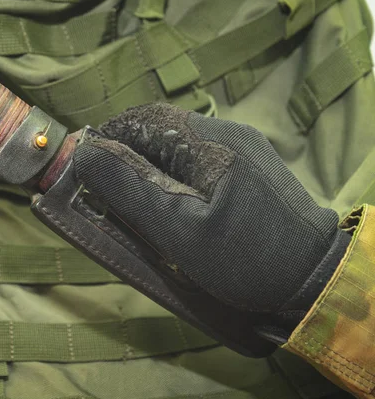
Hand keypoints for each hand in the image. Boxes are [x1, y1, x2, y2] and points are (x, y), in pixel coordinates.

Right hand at [73, 103, 349, 352]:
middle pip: (159, 131)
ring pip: (177, 147)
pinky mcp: (248, 168)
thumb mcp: (177, 228)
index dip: (107, 140)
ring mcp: (241, 149)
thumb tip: (85, 152)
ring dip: (149, 169)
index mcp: (208, 140)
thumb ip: (129, 187)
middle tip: (107, 196)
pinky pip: (198, 162)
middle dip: (126, 158)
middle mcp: (226, 133)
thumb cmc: (242, 257)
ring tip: (135, 206)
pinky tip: (170, 207)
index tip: (85, 172)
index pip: (142, 119)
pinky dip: (173, 178)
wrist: (313, 278)